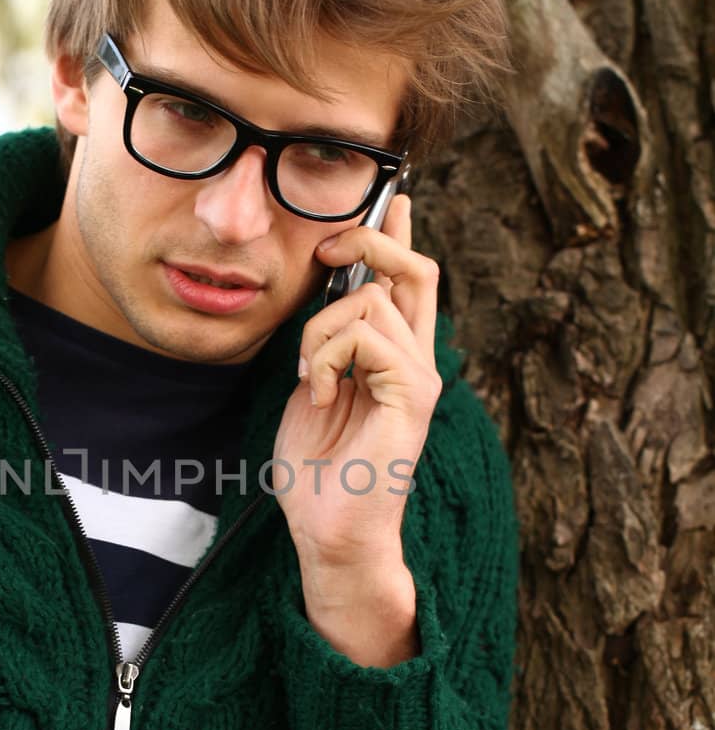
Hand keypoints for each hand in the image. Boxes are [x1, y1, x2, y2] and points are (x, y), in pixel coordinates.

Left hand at [272, 190, 441, 572]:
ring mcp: (419, 377)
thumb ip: (329, 343)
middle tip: (330, 253)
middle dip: (370, 244)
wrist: (328, 530)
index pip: (409, 281)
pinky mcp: (413, 396)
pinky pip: (368, 336)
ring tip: (310, 376)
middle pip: (414, 270)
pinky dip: (328, 357)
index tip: (390, 200)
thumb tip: (330, 294)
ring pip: (374, 299)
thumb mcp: (313, 386)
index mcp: (394, 358)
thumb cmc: (317, 470)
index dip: (399, 235)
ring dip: (321, 330)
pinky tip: (319, 393)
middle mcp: (417, 361)